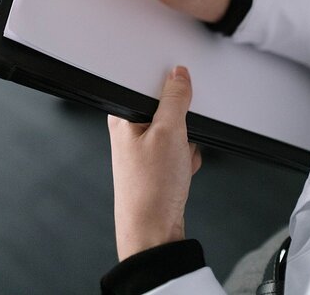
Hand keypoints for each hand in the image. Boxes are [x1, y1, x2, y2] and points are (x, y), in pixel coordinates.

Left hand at [108, 66, 201, 260]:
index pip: (147, 84)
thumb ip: (175, 98)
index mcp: (123, 116)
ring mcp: (142, 148)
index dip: (168, 85)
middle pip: (165, 107)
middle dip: (182, 120)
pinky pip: (177, 148)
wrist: (154, 233)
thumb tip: (178, 75)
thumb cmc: (150, 189)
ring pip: (175, 128)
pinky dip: (185, 156)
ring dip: (186, 141)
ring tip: (179, 158)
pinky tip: (181, 170)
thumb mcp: (169, 132)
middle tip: (181, 134)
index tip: (182, 90)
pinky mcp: (155, 164)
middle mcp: (129, 130)